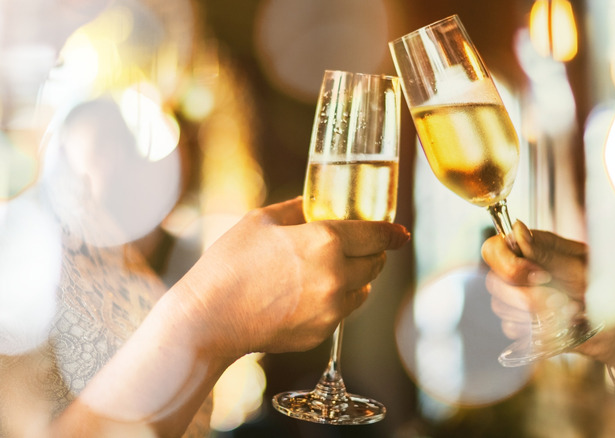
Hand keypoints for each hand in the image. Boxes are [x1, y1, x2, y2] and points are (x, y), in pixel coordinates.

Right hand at [168, 197, 409, 360]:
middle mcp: (336, 276)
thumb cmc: (229, 264)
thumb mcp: (262, 220)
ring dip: (356, 277)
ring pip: (363, 289)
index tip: (400, 233)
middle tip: (360, 247)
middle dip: (372, 252)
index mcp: (324, 241)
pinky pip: (343, 311)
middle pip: (376, 263)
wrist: (209, 319)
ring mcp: (331, 308)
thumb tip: (318, 206)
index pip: (376, 235)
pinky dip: (337, 300)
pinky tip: (311, 294)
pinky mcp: (321, 332)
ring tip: (330, 271)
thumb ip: (300, 209)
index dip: (392, 233)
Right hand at [481, 221, 588, 340]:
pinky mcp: (520, 321)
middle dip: (525, 296)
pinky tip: (558, 324)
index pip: (493, 249)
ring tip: (568, 311)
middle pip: (493, 281)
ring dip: (535, 314)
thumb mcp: (578, 266)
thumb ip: (545, 252)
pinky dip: (536, 329)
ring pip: (500, 306)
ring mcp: (517, 297)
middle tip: (558, 299)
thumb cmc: (603, 285)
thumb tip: (517, 229)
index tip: (540, 276)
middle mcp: (519, 270)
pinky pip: (511, 328)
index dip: (509, 265)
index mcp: (530, 248)